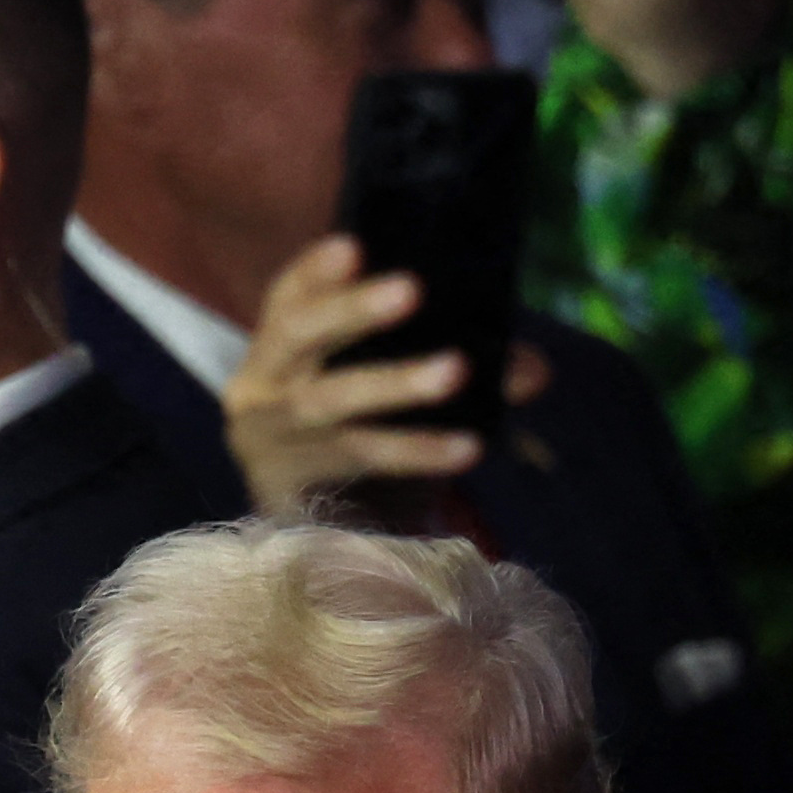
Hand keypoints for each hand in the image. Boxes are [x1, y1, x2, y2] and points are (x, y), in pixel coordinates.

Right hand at [221, 234, 552, 521]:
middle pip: (297, 338)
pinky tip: (467, 447)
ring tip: (455, 369)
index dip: (315, 272)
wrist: (329, 546)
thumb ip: (458, 367)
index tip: (355, 246)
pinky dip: (417, 451)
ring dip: (395, 382)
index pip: (287, 299)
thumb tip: (532, 369)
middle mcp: (260, 391)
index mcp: (276, 353)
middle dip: (352, 311)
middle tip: (411, 289)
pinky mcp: (289, 493)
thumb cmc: (362, 450)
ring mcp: (269, 443)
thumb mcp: (396, 399)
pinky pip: (359, 463)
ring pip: (329, 402)